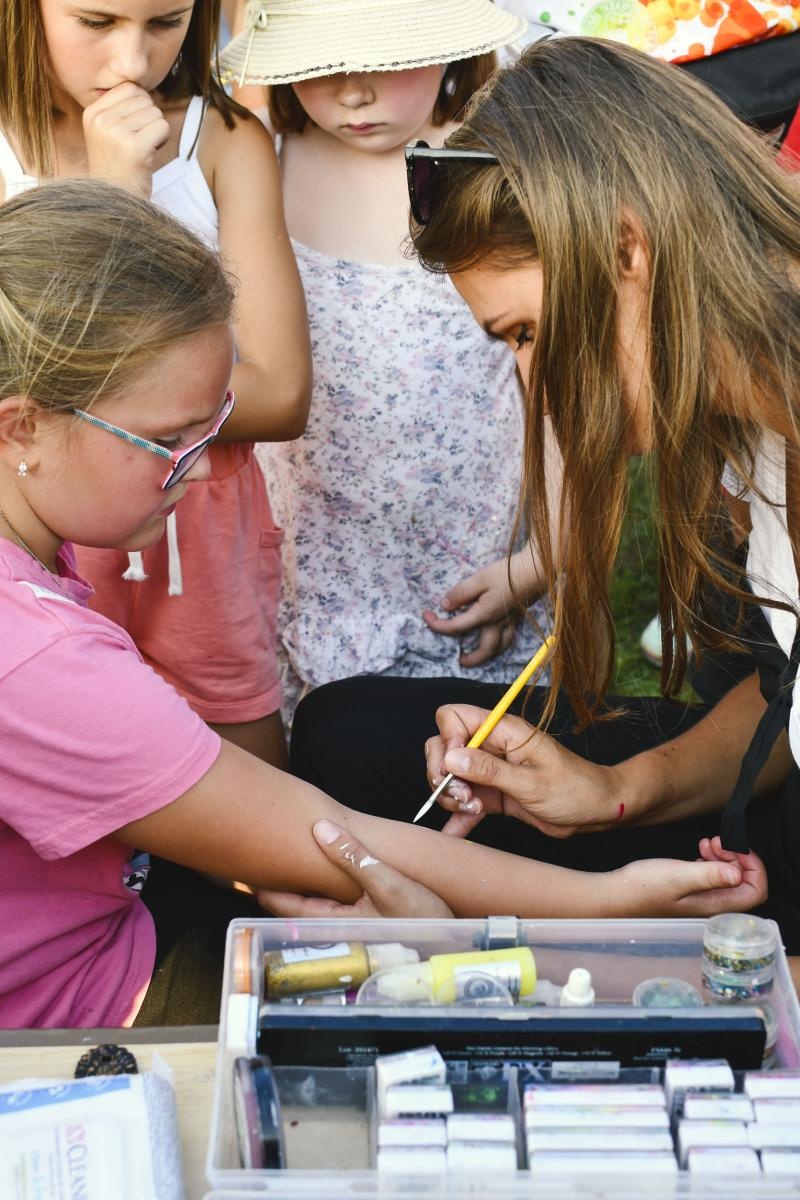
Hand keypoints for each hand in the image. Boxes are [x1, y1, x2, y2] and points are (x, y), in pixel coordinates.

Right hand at [83, 83, 169, 194]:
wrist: (115, 202)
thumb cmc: (117, 168)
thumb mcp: (107, 133)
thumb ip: (120, 108)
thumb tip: (141, 86)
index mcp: (91, 113)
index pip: (129, 88)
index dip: (140, 107)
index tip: (132, 130)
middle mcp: (100, 120)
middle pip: (144, 99)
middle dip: (149, 120)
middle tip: (138, 144)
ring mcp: (116, 133)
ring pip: (155, 113)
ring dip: (156, 132)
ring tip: (142, 151)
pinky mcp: (134, 147)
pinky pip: (162, 127)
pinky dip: (162, 141)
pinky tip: (149, 156)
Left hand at [257, 820, 453, 917]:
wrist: (452, 938)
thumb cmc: (422, 918)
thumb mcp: (388, 882)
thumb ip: (354, 856)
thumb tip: (320, 828)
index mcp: (332, 921)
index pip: (281, 902)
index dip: (260, 880)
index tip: (242, 859)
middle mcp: (334, 926)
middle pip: (291, 901)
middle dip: (274, 878)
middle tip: (252, 849)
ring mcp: (346, 923)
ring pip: (310, 899)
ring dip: (297, 879)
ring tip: (281, 852)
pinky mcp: (360, 917)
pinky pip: (328, 897)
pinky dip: (318, 881)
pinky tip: (320, 863)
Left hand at [422, 548, 542, 667]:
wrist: (538, 570)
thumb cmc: (508, 573)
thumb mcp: (480, 578)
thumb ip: (461, 593)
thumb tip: (445, 606)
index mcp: (484, 615)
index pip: (456, 628)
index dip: (438, 625)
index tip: (426, 617)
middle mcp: (497, 623)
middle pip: (485, 650)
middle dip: (472, 659)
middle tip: (460, 661)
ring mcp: (510, 621)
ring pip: (501, 647)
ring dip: (489, 655)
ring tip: (480, 655)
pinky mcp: (519, 616)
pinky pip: (510, 637)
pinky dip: (502, 644)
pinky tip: (499, 638)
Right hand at [425, 703, 623, 838]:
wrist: (596, 812)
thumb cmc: (575, 788)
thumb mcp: (532, 782)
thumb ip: (490, 770)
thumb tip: (452, 758)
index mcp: (504, 731)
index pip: (454, 717)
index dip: (447, 740)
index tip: (455, 767)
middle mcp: (492, 747)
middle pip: (444, 746)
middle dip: (443, 772)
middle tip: (461, 795)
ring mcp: (491, 771)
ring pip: (451, 776)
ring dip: (452, 796)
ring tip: (473, 810)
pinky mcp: (494, 794)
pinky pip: (466, 802)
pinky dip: (458, 817)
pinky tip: (453, 833)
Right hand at [610, 836, 768, 916]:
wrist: (615, 895)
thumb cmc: (642, 887)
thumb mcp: (677, 876)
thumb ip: (709, 875)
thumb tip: (738, 874)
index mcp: (713, 905)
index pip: (755, 892)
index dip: (753, 868)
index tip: (737, 849)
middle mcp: (711, 906)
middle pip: (744, 884)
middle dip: (738, 859)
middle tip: (718, 843)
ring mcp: (700, 899)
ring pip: (729, 879)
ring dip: (724, 858)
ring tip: (707, 844)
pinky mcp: (688, 892)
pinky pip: (712, 877)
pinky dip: (712, 861)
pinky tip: (698, 852)